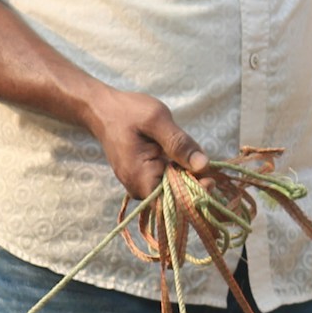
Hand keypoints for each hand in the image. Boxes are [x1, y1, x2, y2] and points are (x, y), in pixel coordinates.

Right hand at [84, 86, 206, 199]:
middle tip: (205, 165)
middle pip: (175, 199)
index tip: (210, 177)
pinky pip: (164, 183)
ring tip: (193, 159)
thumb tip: (204, 165)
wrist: (102, 110)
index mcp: (140, 178)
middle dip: (193, 184)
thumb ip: (180, 143)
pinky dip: (176, 173)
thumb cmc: (127, 112)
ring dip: (186, 178)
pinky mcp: (141, 179)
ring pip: (171, 191)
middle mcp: (138, 189)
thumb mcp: (157, 120)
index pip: (174, 202)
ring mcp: (138, 186)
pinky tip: (181, 160)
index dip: (195, 193)